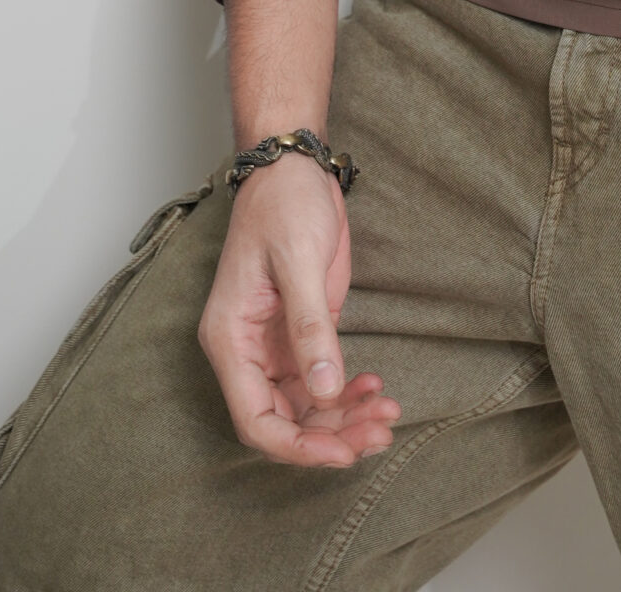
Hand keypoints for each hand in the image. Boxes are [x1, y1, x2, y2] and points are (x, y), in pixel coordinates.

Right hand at [197, 154, 399, 466]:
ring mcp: (275, 345)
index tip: (342, 453)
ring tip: (389, 414)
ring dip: (346, 418)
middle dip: (332, 434)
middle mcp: (248, 352)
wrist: (296, 168)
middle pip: (285, 420)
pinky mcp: (302, 333)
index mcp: (230, 340)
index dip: (298, 446)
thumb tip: (325, 391)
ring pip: (308, 406)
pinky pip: (322, 380)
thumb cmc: (285, 205)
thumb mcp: (299, 263)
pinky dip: (349, 391)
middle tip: (380, 433)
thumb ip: (311, 329)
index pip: (256, 419)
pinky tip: (377, 387)